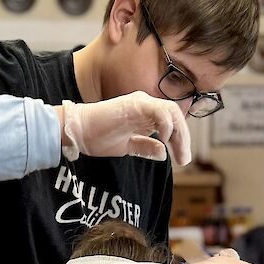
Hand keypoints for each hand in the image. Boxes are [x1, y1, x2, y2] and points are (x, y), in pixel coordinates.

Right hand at [61, 92, 190, 165]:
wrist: (79, 132)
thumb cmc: (98, 138)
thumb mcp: (127, 147)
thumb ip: (145, 147)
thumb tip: (164, 154)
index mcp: (145, 116)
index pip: (172, 123)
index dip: (181, 140)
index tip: (182, 159)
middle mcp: (146, 106)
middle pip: (176, 116)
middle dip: (184, 138)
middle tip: (184, 159)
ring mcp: (141, 103)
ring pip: (172, 111)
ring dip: (179, 132)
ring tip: (178, 152)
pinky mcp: (135, 104)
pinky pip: (159, 111)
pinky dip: (166, 124)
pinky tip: (164, 140)